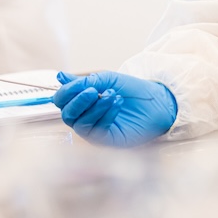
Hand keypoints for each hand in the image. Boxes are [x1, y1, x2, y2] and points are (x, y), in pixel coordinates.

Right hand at [52, 70, 177, 146]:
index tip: (81, 84)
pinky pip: (97, 130)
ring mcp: (94, 131)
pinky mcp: (106, 140)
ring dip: (96, 106)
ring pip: (80, 123)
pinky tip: (117, 103)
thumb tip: (60, 76)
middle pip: (67, 114)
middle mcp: (84, 118)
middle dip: (79, 101)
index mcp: (82, 103)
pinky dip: (105, 114)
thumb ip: (86, 80)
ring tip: (113, 95)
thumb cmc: (133, 91)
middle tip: (94, 91)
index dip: (67, 92)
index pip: (62, 101)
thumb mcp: (109, 80)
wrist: (157, 102)